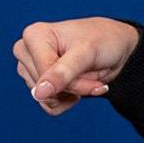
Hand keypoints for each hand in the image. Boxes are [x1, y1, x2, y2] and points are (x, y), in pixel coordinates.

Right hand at [14, 18, 139, 115]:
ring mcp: (31, 69)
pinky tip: (80, 85)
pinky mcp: (39, 84)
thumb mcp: (88, 53)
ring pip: (47, 99)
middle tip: (91, 70)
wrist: (116, 46)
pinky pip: (49, 106)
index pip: (45, 74)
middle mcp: (27, 52)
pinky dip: (69, 101)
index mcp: (35, 35)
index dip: (72, 80)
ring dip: (74, 92)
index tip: (91, 68)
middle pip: (45, 89)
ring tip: (87, 75)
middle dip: (74, 86)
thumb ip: (64, 72)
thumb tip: (38, 93)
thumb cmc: (103, 40)